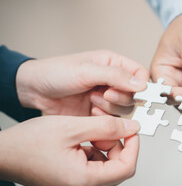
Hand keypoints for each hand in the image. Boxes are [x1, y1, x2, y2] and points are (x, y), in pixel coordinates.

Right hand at [0, 115, 139, 185]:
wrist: (2, 153)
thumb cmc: (28, 143)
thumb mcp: (72, 127)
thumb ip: (106, 126)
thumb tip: (131, 127)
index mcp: (83, 180)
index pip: (127, 168)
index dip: (133, 146)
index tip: (131, 130)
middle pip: (118, 168)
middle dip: (117, 144)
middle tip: (106, 127)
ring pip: (107, 166)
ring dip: (105, 146)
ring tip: (89, 131)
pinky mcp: (71, 182)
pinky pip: (94, 167)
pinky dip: (94, 151)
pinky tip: (82, 139)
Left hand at [16, 50, 148, 115]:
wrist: (34, 92)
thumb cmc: (56, 73)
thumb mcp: (87, 71)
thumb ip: (116, 76)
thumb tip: (141, 84)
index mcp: (113, 64)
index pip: (140, 74)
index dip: (142, 85)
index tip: (136, 93)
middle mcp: (113, 81)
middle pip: (135, 95)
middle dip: (121, 98)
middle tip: (104, 95)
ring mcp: (106, 98)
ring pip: (125, 109)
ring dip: (111, 108)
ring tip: (92, 102)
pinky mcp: (99, 113)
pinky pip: (113, 120)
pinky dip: (104, 119)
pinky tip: (90, 113)